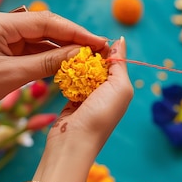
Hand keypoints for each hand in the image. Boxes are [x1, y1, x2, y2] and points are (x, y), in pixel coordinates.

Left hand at [0, 10, 107, 123]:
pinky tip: (62, 66)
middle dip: (70, 39)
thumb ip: (45, 65)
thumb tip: (78, 56)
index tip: (99, 42)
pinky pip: (25, 50)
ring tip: (85, 61)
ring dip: (58, 50)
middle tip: (97, 52)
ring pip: (36, 40)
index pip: (46, 21)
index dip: (76, 32)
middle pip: (43, 27)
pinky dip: (43, 58)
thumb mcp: (8, 76)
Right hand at [32, 36, 133, 181]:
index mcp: (120, 87)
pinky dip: (66, 74)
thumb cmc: (100, 115)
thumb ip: (120, 64)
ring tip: (66, 53)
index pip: (113, 59)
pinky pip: (69, 80)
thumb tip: (120, 39)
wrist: (73, 142)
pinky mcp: (72, 99)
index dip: (103, 48)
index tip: (89, 38)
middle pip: (96, 64)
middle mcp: (105, 91)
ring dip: (75, 64)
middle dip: (87, 54)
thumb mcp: (119, 87)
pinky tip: (60, 66)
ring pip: (81, 71)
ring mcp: (88, 95)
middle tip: (75, 44)